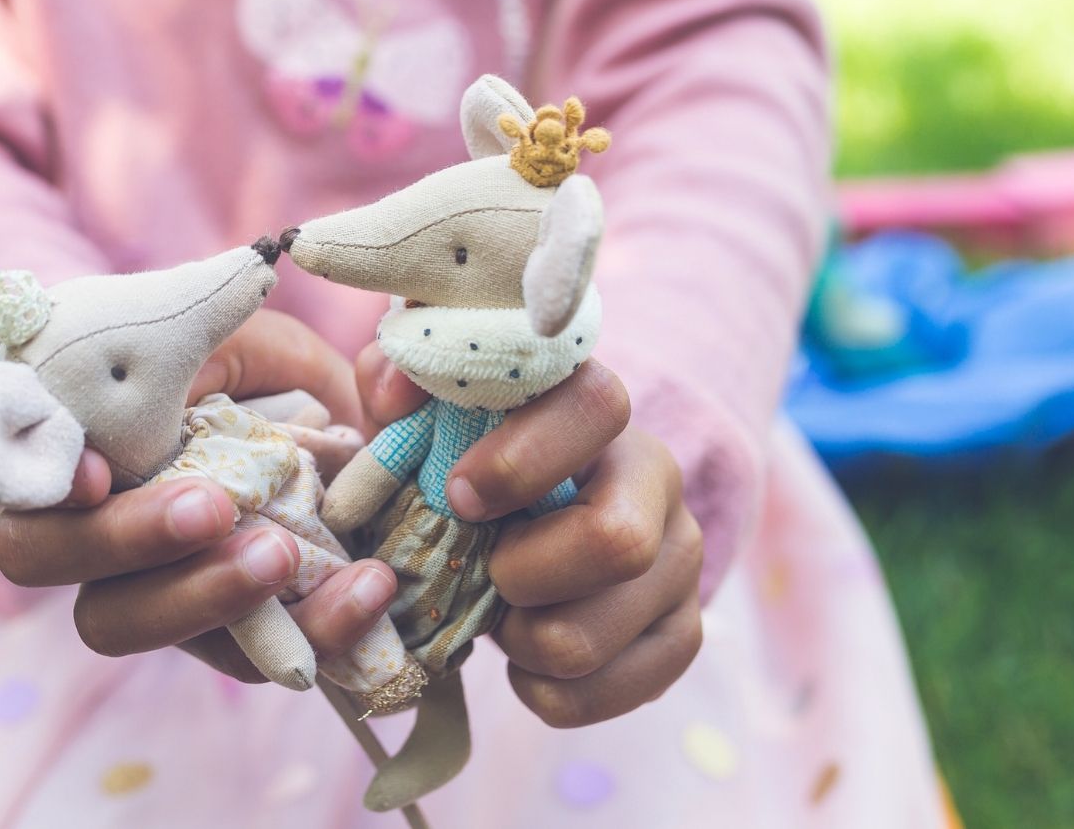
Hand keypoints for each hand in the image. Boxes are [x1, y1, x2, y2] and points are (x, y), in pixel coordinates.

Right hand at [0, 310, 396, 682]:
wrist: (349, 439)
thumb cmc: (267, 377)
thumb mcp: (247, 341)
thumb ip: (216, 344)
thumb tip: (202, 354)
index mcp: (75, 440)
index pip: (17, 465)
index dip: (41, 475)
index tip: (95, 473)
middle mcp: (88, 524)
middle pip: (44, 557)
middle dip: (123, 538)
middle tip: (212, 508)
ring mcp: (148, 588)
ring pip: (127, 624)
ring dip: (203, 596)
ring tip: (283, 554)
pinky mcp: (227, 638)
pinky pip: (246, 659)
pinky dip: (312, 629)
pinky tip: (369, 584)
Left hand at [357, 345, 703, 727]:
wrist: (531, 522)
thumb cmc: (471, 460)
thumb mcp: (427, 414)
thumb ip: (395, 382)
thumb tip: (393, 392)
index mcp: (599, 411)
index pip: (598, 407)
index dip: (522, 458)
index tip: (458, 494)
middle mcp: (658, 482)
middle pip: (618, 541)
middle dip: (523, 571)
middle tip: (485, 569)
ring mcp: (680, 562)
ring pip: (596, 633)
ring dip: (522, 639)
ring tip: (500, 615)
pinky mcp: (680, 633)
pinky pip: (613, 691)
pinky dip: (546, 691)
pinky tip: (524, 659)